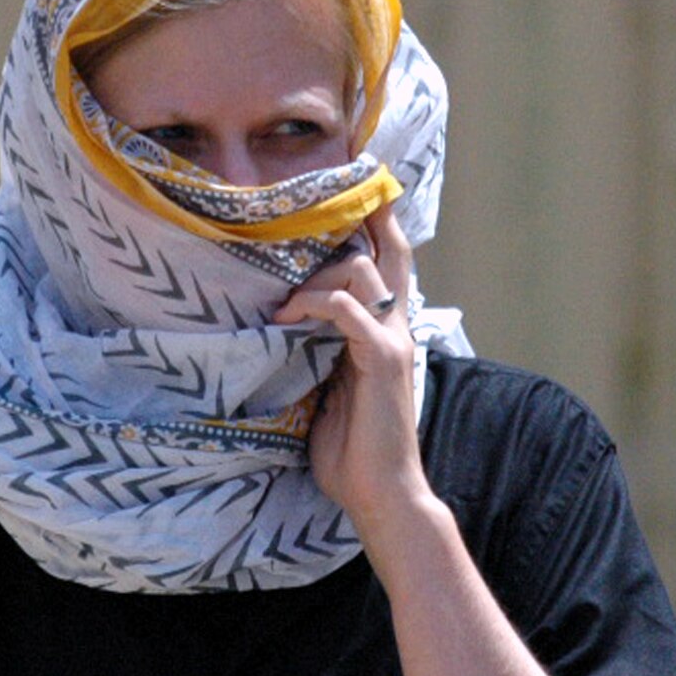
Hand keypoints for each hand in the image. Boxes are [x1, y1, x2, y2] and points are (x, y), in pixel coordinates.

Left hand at [273, 204, 431, 539]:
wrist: (382, 495)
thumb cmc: (350, 452)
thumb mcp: (324, 389)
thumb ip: (316, 351)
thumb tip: (280, 325)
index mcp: (384, 331)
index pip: (386, 262)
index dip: (377, 221)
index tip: (362, 183)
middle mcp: (395, 327)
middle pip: (389, 249)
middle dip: (366, 211)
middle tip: (346, 180)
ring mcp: (392, 340)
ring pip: (360, 270)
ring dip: (313, 276)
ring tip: (280, 304)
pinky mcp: (382, 360)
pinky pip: (347, 308)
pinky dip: (313, 304)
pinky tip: (285, 320)